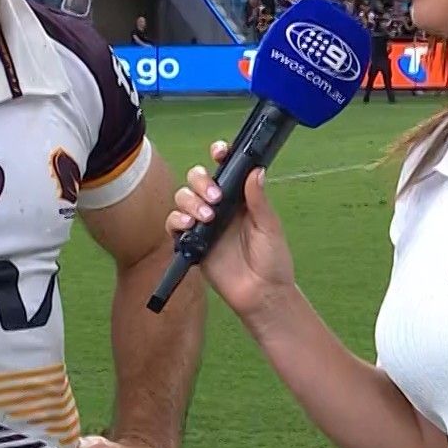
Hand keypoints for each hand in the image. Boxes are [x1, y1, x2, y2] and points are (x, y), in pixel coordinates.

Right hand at [166, 141, 296, 322]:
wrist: (262, 294)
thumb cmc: (272, 261)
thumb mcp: (270, 227)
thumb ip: (259, 200)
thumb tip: (256, 170)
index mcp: (240, 198)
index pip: (225, 169)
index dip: (219, 156)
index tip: (219, 153)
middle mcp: (220, 207)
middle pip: (197, 179)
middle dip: (201, 181)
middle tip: (215, 198)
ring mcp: (204, 224)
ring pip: (183, 198)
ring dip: (190, 201)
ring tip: (206, 217)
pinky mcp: (192, 243)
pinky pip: (174, 224)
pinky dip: (176, 220)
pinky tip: (188, 225)